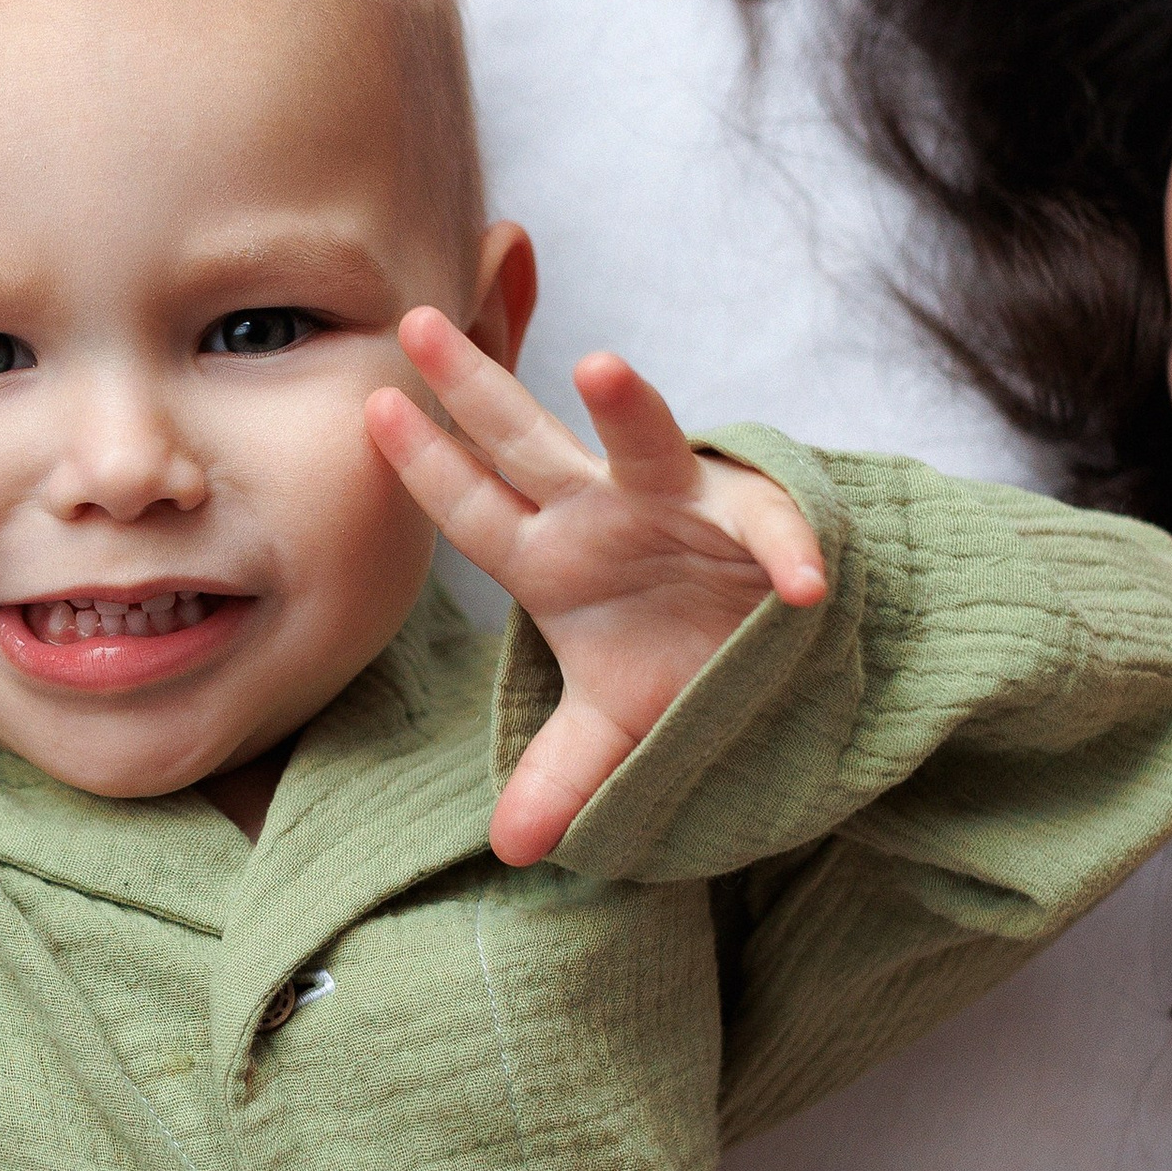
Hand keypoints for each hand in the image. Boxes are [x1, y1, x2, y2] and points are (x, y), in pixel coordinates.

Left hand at [365, 314, 823, 864]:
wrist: (771, 646)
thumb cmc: (674, 660)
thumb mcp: (612, 729)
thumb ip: (562, 776)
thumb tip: (514, 848)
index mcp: (550, 558)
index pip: (471, 510)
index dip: (424, 469)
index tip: (370, 410)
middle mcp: (604, 515)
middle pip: (528, 442)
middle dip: (476, 386)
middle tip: (420, 322)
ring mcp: (681, 510)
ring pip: (649, 446)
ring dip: (627, 408)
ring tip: (602, 365)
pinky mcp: (758, 525)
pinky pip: (774, 531)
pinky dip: (790, 553)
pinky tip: (802, 586)